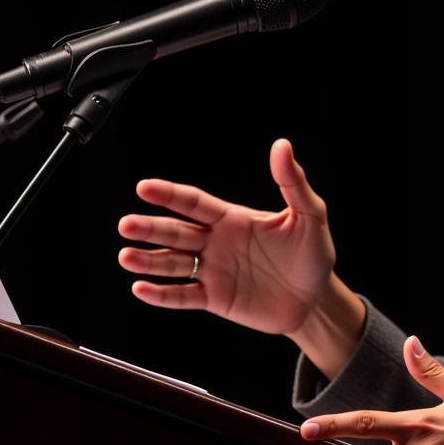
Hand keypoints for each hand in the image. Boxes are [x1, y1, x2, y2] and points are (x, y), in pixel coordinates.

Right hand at [117, 138, 335, 335]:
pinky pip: (183, 295)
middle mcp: (217, 242)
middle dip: (151, 228)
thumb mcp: (309, 214)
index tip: (144, 187)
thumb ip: (292, 181)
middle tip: (127, 224)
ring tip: (126, 256)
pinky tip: (142, 289)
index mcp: (234, 219)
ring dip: (148, 260)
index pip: (195, 203)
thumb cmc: (314, 253)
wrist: (317, 297)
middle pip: (177, 232)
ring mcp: (214, 271)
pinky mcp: (216, 298)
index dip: (170, 195)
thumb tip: (282, 145)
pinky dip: (162, 294)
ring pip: (173, 264)